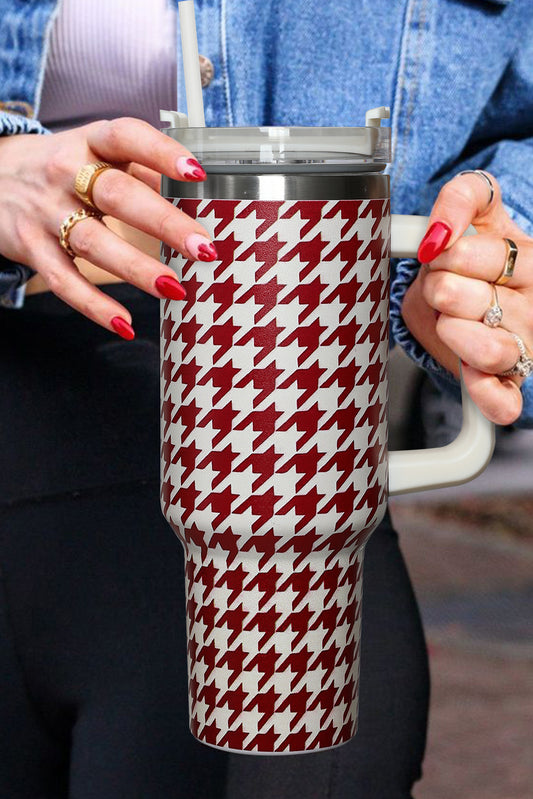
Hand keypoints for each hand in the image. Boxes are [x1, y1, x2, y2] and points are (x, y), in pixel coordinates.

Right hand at [0, 117, 215, 337]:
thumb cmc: (62, 168)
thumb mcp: (95, 153)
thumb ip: (141, 170)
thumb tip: (194, 196)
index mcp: (90, 141)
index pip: (126, 137)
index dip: (161, 153)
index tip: (197, 174)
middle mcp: (65, 173)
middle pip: (118, 196)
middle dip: (163, 223)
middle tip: (203, 248)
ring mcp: (46, 212)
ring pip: (93, 242)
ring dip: (136, 268)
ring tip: (175, 289)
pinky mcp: (32, 247)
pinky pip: (64, 281)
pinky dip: (94, 306)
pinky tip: (125, 324)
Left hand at [401, 171, 532, 425]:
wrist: (472, 297)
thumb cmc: (478, 256)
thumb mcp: (478, 209)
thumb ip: (462, 199)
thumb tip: (439, 234)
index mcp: (532, 261)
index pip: (484, 254)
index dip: (447, 254)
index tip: (443, 254)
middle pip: (461, 298)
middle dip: (438, 289)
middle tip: (445, 290)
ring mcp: (526, 348)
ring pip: (487, 350)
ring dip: (449, 332)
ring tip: (450, 322)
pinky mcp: (511, 386)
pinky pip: (501, 401)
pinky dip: (482, 391)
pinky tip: (470, 372)